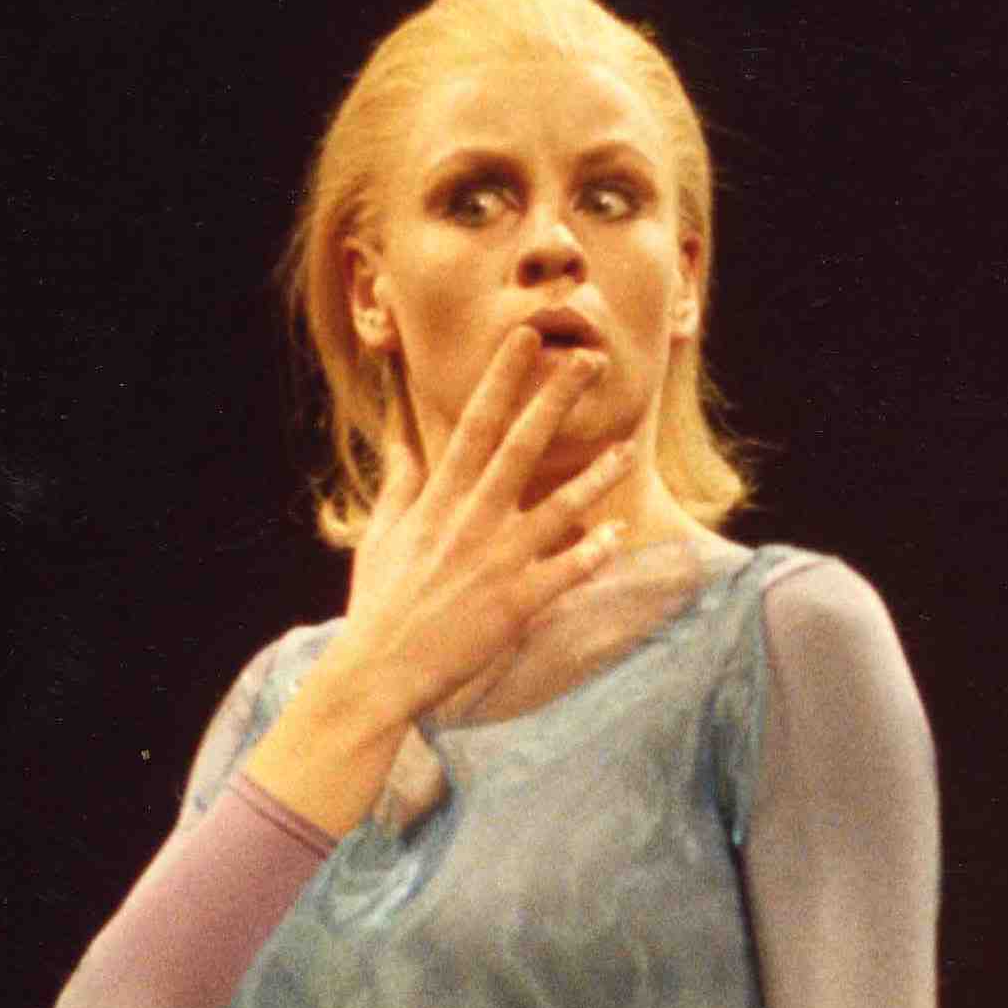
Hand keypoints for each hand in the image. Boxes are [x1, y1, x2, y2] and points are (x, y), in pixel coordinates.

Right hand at [327, 328, 637, 727]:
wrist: (378, 670)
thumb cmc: (378, 603)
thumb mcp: (381, 535)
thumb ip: (399, 484)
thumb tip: (401, 440)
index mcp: (439, 501)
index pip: (476, 425)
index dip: (503, 378)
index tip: (526, 337)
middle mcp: (470, 521)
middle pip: (520, 448)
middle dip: (555, 400)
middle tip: (590, 360)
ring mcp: (495, 562)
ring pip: (556, 507)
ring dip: (595, 476)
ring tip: (629, 447)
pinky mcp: (515, 604)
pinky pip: (564, 572)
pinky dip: (591, 553)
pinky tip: (617, 533)